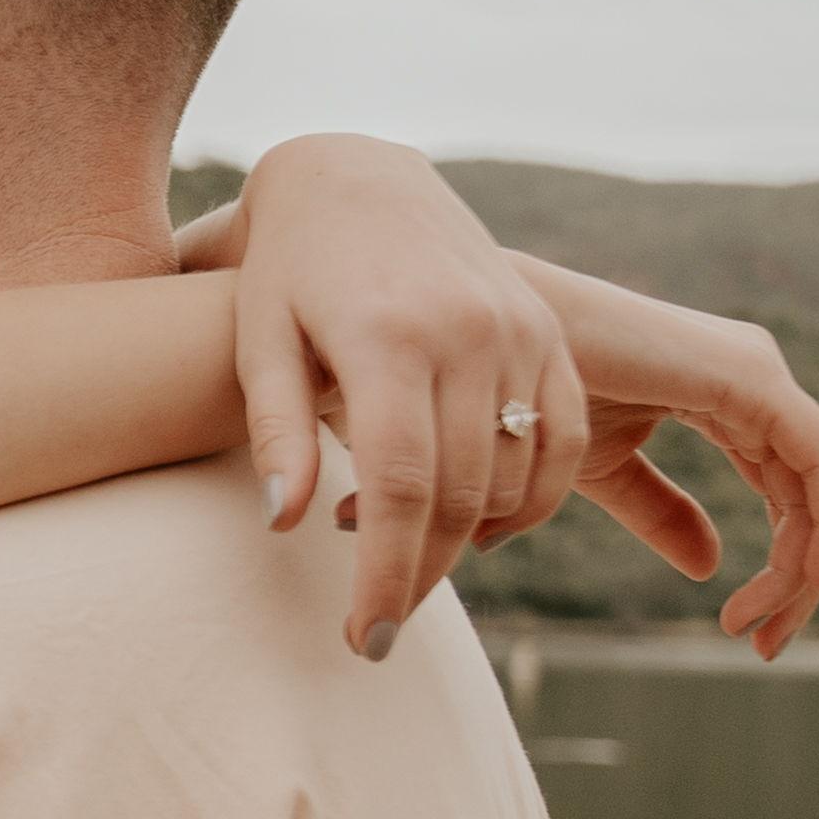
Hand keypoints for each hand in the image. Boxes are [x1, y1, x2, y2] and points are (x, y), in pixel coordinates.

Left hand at [186, 140, 598, 656]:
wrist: (355, 179)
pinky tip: (475, 526)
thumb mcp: (257, 340)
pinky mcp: (548, 330)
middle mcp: (468, 332)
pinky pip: (561, 439)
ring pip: (516, 476)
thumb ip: (274, 431)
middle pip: (460, 493)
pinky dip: (531, 498)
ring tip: (405, 566)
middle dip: (419, 576)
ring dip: (467, 541)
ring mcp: (520, 328)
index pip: (400, 486)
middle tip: (375, 631)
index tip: (364, 638)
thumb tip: (284, 523)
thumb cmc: (287, 271)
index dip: (387, 573)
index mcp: (389, 337)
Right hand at [514, 263, 818, 656]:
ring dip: (806, 569)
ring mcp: (760, 372)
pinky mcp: (756, 378)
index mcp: (729, 396)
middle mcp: (756, 380)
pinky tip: (795, 580)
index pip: (787, 489)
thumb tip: (710, 567)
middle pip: (813, 494)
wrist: (494, 356)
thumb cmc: (535, 400)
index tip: (745, 630)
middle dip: (800, 580)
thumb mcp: (608, 472)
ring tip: (760, 628)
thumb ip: (662, 514)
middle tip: (765, 647)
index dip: (784, 565)